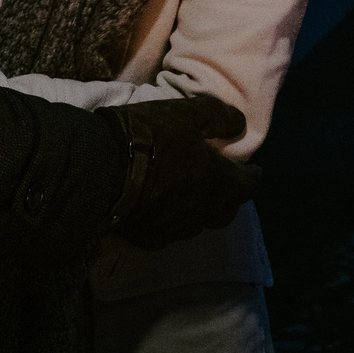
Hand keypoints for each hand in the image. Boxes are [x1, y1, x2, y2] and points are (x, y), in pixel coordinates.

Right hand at [100, 94, 258, 249]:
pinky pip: (169, 233)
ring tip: (192, 195)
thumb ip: (218, 117)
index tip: (254, 170)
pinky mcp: (149, 237)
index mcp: (217, 182)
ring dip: (200, 211)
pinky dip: (171, 221)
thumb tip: (241, 124)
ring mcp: (175, 228)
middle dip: (229, 198)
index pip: (248, 186)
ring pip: (198, 224)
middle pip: (226, 212)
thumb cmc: (147, 138)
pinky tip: (162, 211)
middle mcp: (202, 211)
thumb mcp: (185, 114)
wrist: (99, 170)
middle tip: (224, 183)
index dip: (253, 177)